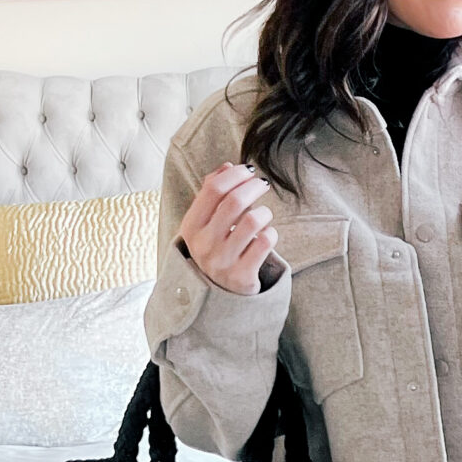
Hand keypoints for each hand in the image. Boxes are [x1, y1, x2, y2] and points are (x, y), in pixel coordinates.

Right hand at [178, 162, 279, 293]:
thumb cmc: (215, 248)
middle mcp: (203, 244)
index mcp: (191, 226)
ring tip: (263, 215)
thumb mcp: (205, 222)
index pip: (213, 188)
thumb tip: (227, 166)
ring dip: (264, 212)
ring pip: (253, 220)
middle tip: (262, 184)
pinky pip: (265, 242)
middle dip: (254, 187)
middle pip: (235, 201)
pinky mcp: (242, 276)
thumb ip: (212, 193)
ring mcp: (222, 261)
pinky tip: (266, 235)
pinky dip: (271, 233)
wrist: (218, 295)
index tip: (249, 170)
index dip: (235, 174)